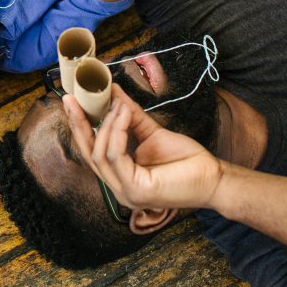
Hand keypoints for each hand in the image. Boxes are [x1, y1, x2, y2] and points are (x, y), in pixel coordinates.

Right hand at [63, 84, 222, 210]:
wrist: (213, 177)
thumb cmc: (187, 160)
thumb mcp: (151, 132)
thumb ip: (130, 116)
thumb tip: (113, 93)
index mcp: (121, 176)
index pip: (92, 151)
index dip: (80, 126)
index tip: (73, 102)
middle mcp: (119, 188)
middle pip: (88, 153)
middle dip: (79, 124)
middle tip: (72, 99)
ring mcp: (126, 192)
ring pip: (100, 154)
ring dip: (106, 124)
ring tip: (115, 104)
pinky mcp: (136, 190)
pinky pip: (115, 156)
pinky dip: (116, 132)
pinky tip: (122, 115)